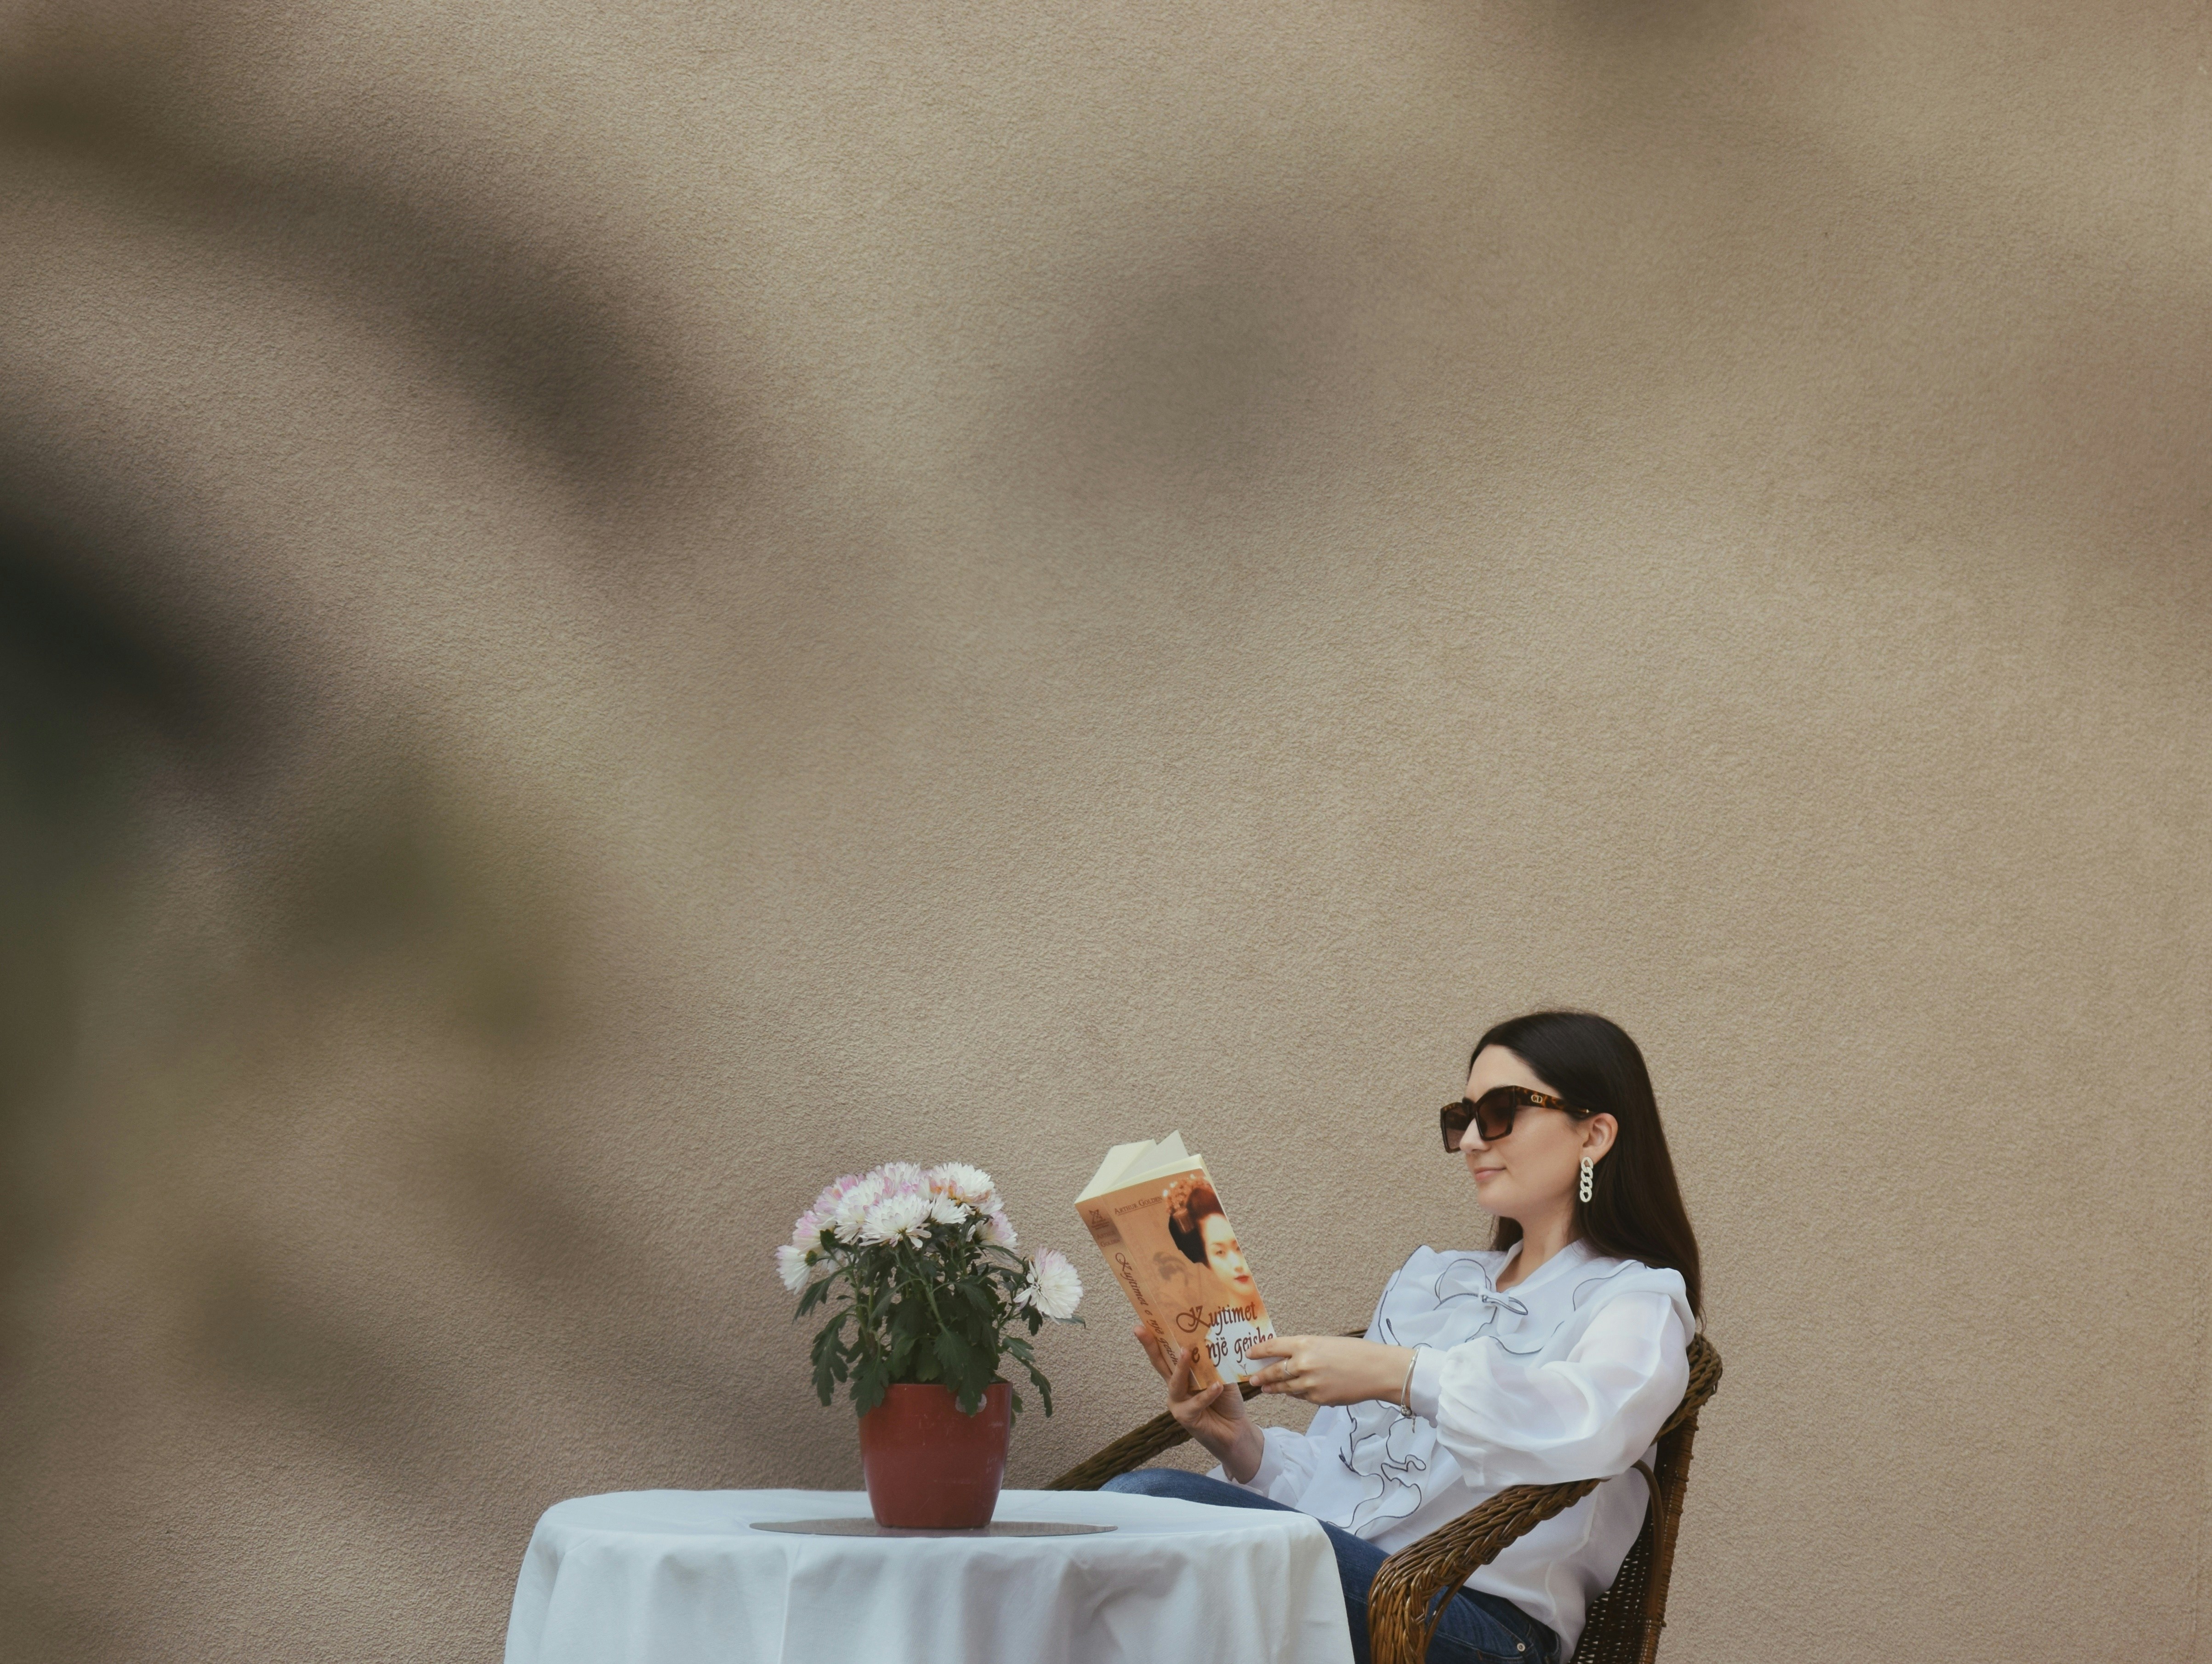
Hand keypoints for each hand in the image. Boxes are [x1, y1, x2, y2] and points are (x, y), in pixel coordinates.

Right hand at [1131, 1325, 1263, 1482]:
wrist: (1235, 1430)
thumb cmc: (1226, 1401)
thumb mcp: (1222, 1376)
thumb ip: (1214, 1363)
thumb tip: (1211, 1341)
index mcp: (1182, 1375)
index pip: (1167, 1354)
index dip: (1156, 1338)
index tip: (1144, 1321)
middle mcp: (1176, 1387)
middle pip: (1160, 1364)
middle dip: (1150, 1346)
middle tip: (1141, 1329)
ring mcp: (1178, 1403)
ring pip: (1175, 1383)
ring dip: (1180, 1367)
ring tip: (1185, 1351)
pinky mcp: (1186, 1417)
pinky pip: (1196, 1403)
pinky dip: (1207, 1394)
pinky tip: (1217, 1386)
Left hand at [1247, 1335, 1415, 1407]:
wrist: (1376, 1370)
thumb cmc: (1354, 1353)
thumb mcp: (1325, 1343)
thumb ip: (1304, 1350)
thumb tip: (1287, 1358)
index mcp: (1305, 1344)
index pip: (1273, 1347)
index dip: (1258, 1350)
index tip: (1249, 1353)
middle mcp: (1303, 1364)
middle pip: (1274, 1371)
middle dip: (1261, 1375)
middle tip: (1252, 1378)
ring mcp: (1309, 1384)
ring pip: (1284, 1388)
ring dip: (1273, 1388)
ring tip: (1265, 1388)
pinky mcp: (1318, 1399)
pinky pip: (1300, 1397)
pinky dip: (1295, 1394)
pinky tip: (1291, 1393)